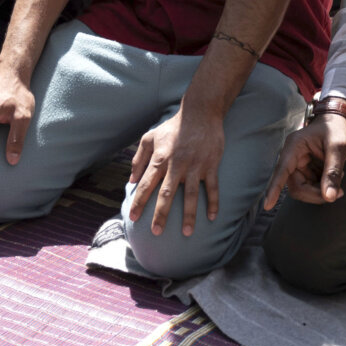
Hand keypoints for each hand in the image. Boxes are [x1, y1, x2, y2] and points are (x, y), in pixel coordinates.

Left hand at [127, 110, 226, 235]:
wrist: (200, 112)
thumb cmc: (173, 127)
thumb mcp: (150, 137)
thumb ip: (139, 158)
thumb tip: (132, 179)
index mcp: (160, 158)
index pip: (146, 184)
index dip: (139, 201)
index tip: (133, 217)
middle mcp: (177, 165)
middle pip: (167, 194)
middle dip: (161, 214)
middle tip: (156, 232)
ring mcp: (195, 166)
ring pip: (192, 195)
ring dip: (189, 215)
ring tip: (187, 233)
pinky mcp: (211, 165)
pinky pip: (212, 187)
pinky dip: (213, 202)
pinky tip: (212, 217)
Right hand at [264, 112, 345, 208]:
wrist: (338, 121)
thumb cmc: (337, 130)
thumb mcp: (338, 148)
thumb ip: (333, 172)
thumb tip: (329, 197)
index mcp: (294, 147)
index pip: (282, 170)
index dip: (274, 189)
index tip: (267, 205)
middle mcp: (292, 157)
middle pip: (296, 186)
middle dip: (316, 194)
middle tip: (339, 192)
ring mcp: (298, 165)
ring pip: (303, 189)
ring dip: (321, 191)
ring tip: (340, 179)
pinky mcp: (305, 170)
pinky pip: (310, 186)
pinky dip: (323, 187)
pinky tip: (336, 177)